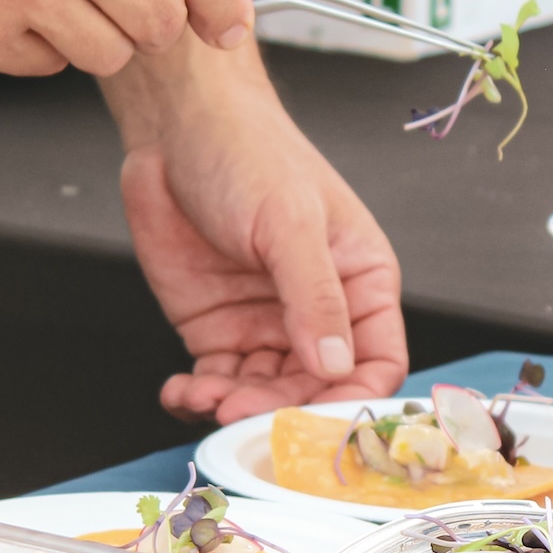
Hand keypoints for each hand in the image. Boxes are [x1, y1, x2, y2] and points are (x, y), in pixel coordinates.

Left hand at [117, 77, 405, 423]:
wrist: (175, 129)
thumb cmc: (251, 154)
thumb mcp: (290, 222)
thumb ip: (315, 297)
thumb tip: (334, 365)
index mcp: (361, 283)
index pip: (376, 363)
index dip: (353, 401)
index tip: (319, 423)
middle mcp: (319, 314)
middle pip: (315, 392)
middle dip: (280, 410)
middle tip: (240, 412)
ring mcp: (266, 326)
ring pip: (264, 396)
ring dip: (235, 408)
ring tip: (204, 397)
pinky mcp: (217, 332)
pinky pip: (217, 383)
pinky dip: (199, 397)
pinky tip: (181, 391)